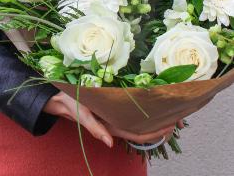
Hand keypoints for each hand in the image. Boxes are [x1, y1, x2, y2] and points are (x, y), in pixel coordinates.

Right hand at [44, 92, 182, 147]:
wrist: (64, 99)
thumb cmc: (73, 105)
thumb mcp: (83, 115)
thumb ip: (95, 129)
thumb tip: (109, 143)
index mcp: (111, 127)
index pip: (138, 135)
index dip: (155, 133)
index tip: (170, 126)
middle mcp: (117, 123)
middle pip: (143, 130)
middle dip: (161, 127)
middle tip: (179, 117)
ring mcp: (116, 117)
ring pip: (140, 122)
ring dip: (155, 119)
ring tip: (171, 111)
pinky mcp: (114, 109)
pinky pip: (133, 113)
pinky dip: (145, 112)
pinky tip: (153, 105)